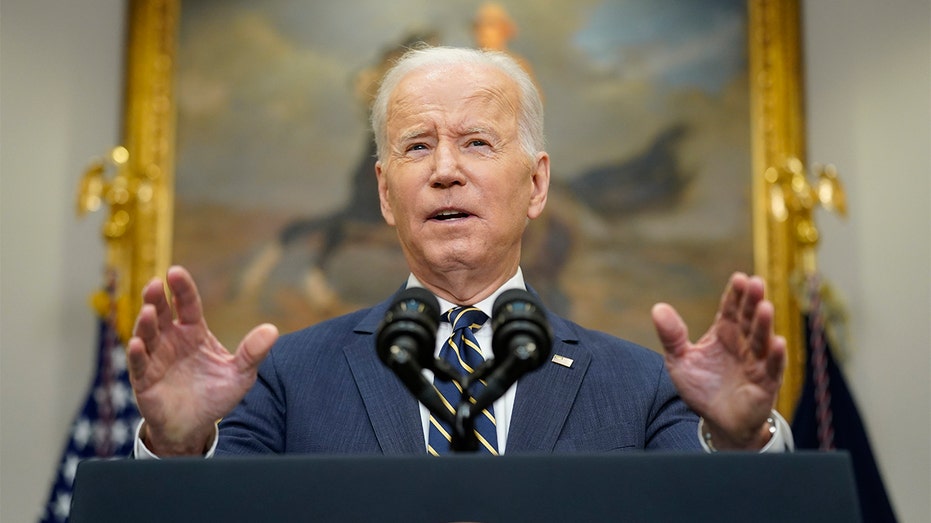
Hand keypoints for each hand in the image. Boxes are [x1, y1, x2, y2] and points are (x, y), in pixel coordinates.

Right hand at [126, 265, 277, 455]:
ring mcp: (155, 357)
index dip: (182, 288)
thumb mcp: (241, 374)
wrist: (195, 427)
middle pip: (162, 313)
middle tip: (156, 284)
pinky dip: (138, 353)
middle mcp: (172, 340)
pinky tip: (139, 344)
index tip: (175, 272)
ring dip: (145, 322)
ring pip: (147, 334)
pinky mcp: (143, 379)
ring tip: (148, 311)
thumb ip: (253, 352)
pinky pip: (139, 363)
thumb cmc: (216, 395)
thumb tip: (273, 330)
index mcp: (194, 332)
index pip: (187, 304)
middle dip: (157, 298)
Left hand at [651, 272, 785, 449]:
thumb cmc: (702, 387)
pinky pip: (773, 369)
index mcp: (723, 334)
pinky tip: (778, 342)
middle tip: (756, 282)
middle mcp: (743, 344)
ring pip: (762, 340)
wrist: (716, 421)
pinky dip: (776, 356)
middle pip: (748, 319)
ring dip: (764, 324)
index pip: (730, 309)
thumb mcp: (680, 360)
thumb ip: (672, 336)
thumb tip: (658, 308)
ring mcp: (756, 363)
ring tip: (765, 306)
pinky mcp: (765, 384)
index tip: (739, 278)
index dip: (735, 294)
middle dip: (752, 301)